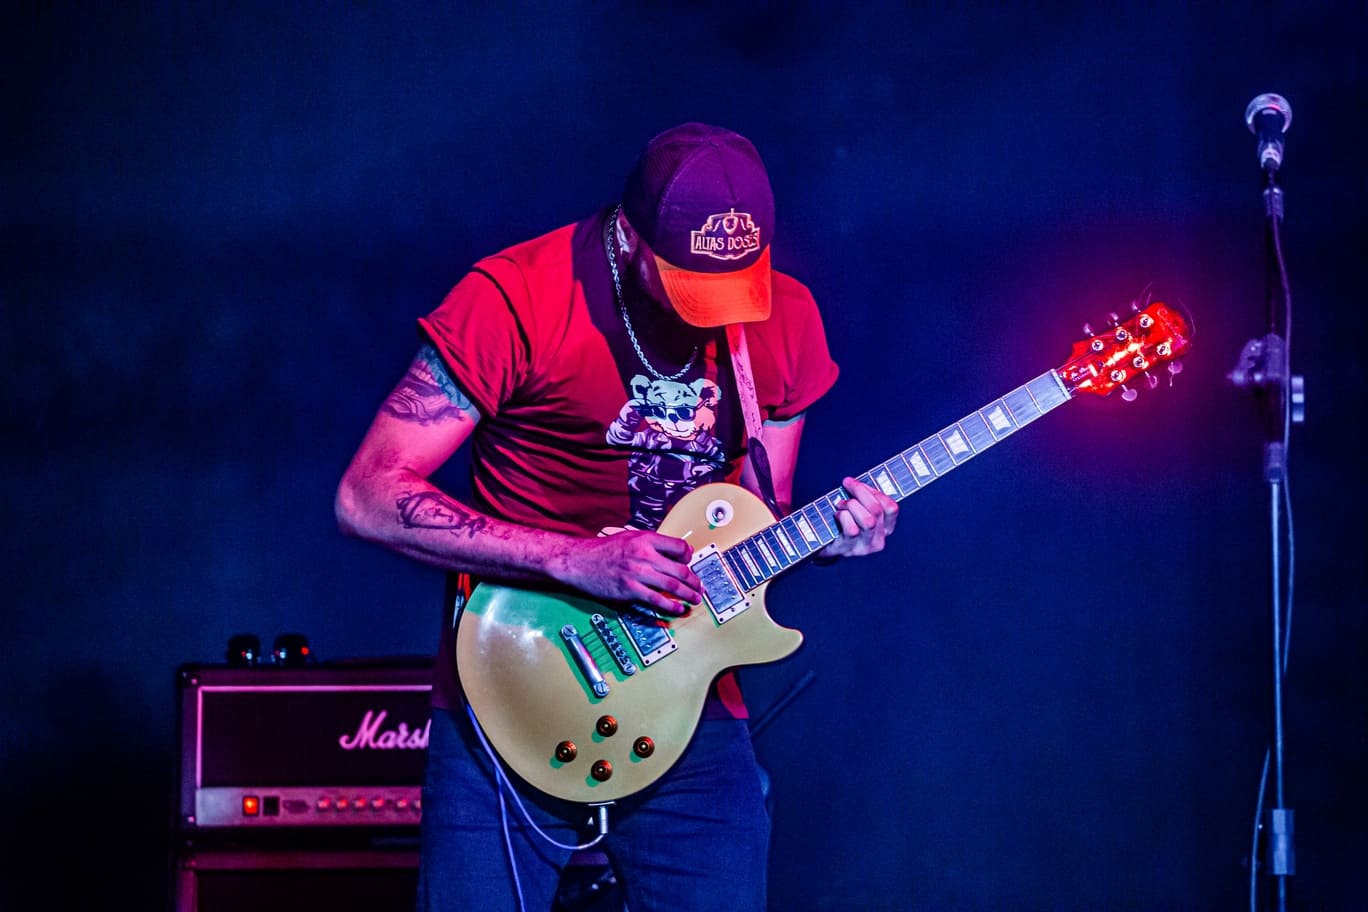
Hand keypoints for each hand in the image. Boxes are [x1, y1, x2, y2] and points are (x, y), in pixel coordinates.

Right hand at [556, 530, 700, 614]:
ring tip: (695, 599)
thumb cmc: (602, 550)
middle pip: (680, 569)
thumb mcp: (629, 537)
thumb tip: (674, 553)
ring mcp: (637, 573)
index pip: (679, 547)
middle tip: (700, 588)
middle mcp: (644, 554)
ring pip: (672, 585)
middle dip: (694, 581)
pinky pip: (656, 600)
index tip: (692, 564)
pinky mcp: (629, 590)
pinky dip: (670, 606)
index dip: (690, 557)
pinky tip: (678, 609)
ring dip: (687, 594)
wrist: (578, 561)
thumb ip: (651, 544)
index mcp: (645, 539)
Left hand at [818, 477, 897, 559]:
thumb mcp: (858, 510)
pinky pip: (852, 530)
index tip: (858, 483)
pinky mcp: (849, 549)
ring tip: (841, 504)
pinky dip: (843, 517)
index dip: (874, 491)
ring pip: (868, 521)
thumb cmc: (843, 523)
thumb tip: (859, 482)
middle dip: (860, 492)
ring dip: (852, 506)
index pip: (891, 507)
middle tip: (846, 485)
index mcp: (886, 528)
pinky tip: (836, 515)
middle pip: (877, 510)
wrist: (824, 546)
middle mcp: (879, 540)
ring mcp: (865, 547)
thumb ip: (865, 498)